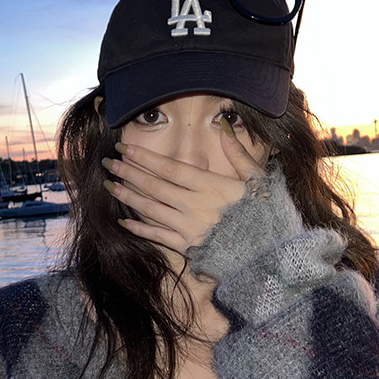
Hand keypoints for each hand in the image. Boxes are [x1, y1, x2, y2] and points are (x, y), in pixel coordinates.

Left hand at [101, 124, 268, 256]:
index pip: (169, 167)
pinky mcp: (188, 247)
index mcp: (210, 185)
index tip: (124, 147)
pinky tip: (124, 222)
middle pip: (154, 185)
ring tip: (110, 186)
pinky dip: (140, 229)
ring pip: (151, 209)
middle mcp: (195, 205)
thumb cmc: (266, 213)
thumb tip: (223, 126)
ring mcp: (189, 227)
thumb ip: (237, 153)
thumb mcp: (256, 179)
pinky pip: (158, 236)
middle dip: (128, 172)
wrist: (270, 252)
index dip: (144, 157)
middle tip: (108, 163)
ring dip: (128, 197)